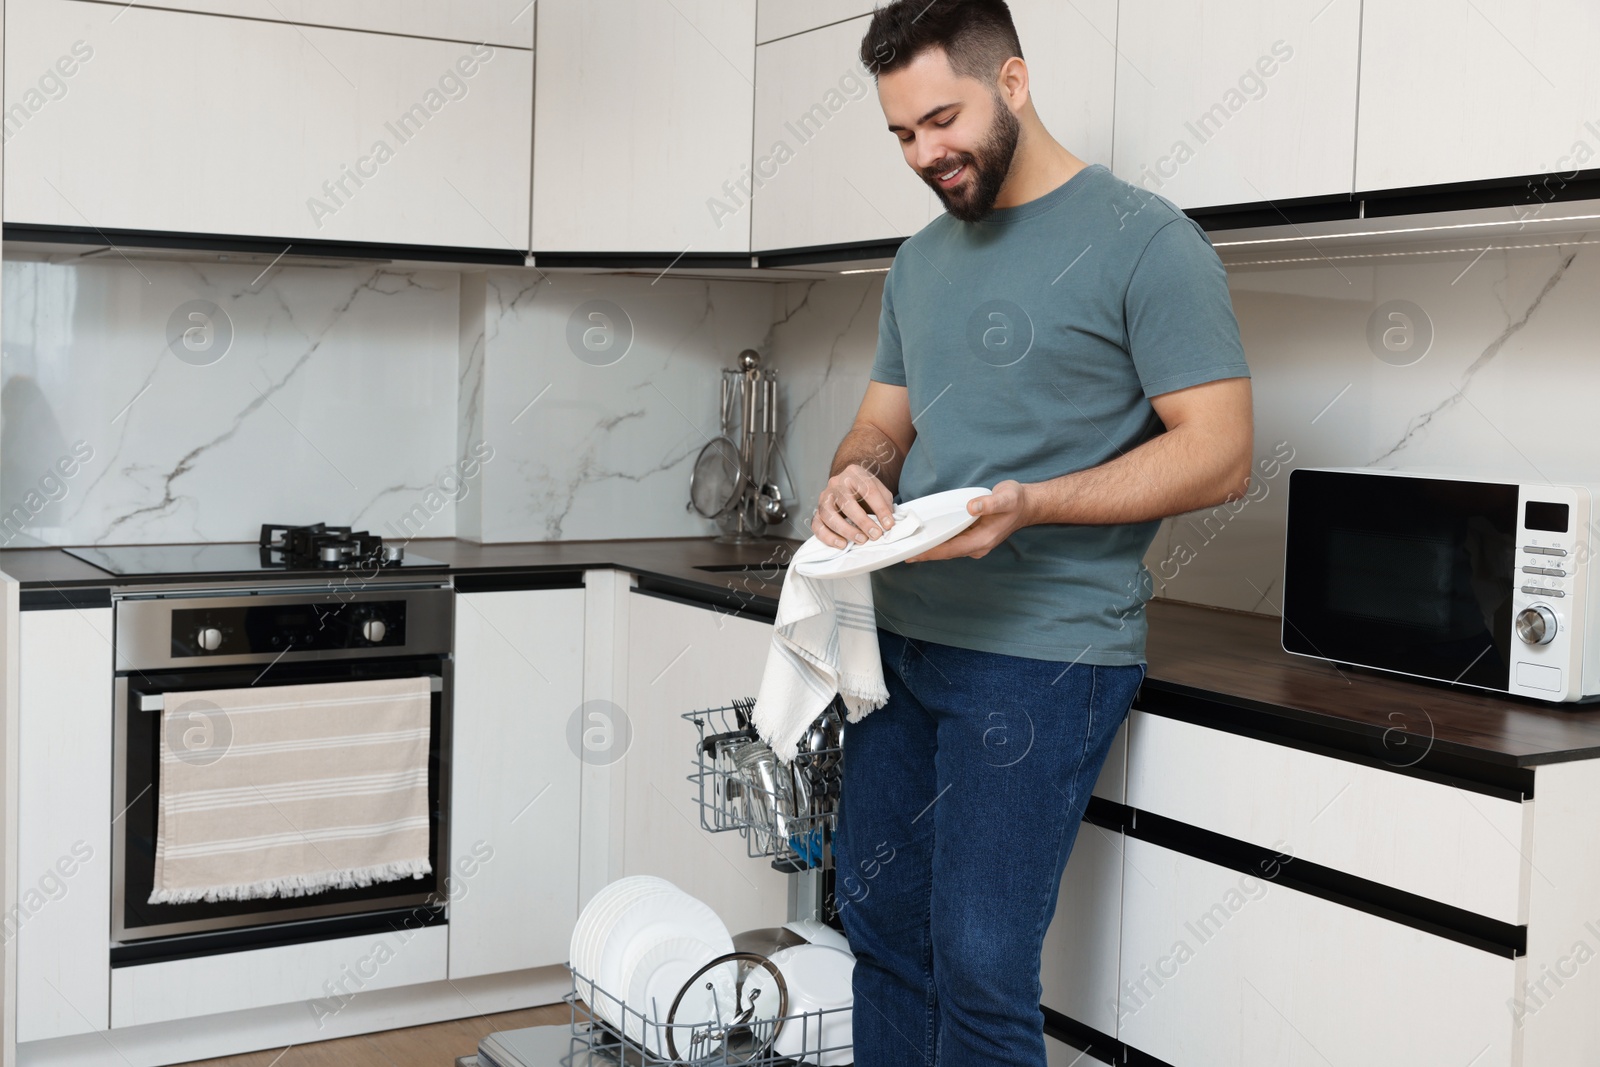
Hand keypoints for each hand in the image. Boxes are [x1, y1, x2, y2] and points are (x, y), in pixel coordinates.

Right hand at [812, 463, 895, 548]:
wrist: (848, 486)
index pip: (868, 490)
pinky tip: (842, 544)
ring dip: (846, 530)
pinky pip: (817, 525)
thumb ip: (885, 504)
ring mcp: (824, 497)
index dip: (880, 508)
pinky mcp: (817, 512)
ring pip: (829, 514)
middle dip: (862, 521)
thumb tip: (887, 523)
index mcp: (854, 473)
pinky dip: (828, 537)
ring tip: (861, 540)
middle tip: (875, 535)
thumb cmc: (866, 491)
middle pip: (846, 502)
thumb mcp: (880, 490)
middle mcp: (836, 483)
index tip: (889, 524)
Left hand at [905, 480, 1032, 561]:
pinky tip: (925, 538)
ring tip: (908, 546)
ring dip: (930, 549)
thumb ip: (989, 503)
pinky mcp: (972, 538)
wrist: (1026, 505)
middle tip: (902, 552)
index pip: (951, 549)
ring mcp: (975, 544)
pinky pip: (952, 543)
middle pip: (946, 553)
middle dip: (925, 553)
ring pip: (948, 549)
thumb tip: (972, 507)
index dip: (931, 552)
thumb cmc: (1016, 501)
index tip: (913, 554)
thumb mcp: (1006, 497)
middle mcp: (977, 546)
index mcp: (983, 540)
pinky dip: (938, 542)